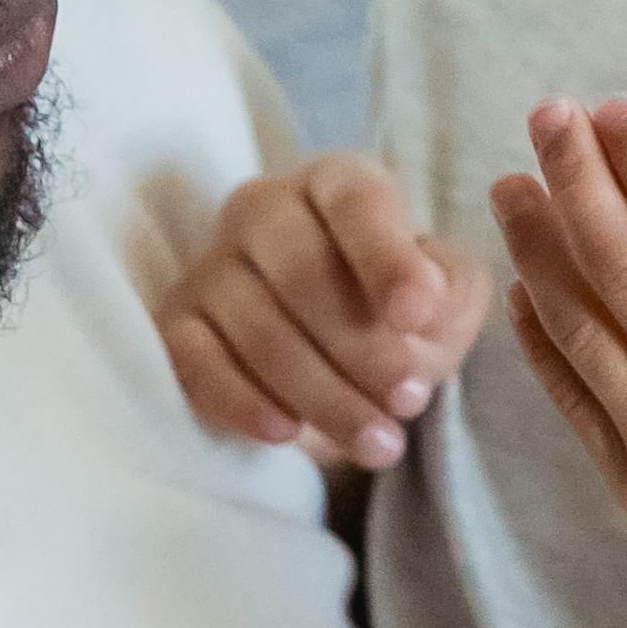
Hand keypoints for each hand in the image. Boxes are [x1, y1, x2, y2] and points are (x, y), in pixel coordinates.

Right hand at [158, 157, 493, 474]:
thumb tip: (419, 308)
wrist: (331, 355)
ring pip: (258, 330)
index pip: (356, 205)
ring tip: (380, 442)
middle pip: (302, 273)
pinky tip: (288, 433)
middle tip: (410, 401)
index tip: (416, 317)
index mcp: (336, 185)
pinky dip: (243, 401)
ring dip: (324, 395)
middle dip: (363, 348)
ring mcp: (211, 266)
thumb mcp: (446, 295)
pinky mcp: (177, 324)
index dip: (387, 260)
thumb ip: (449, 290)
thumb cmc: (391, 310)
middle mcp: (262, 209)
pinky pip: (197, 362)